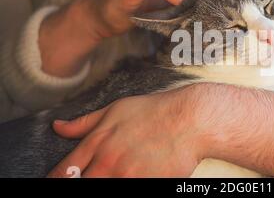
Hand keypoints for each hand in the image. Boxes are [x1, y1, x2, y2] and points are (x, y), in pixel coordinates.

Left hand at [49, 88, 200, 176]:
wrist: (190, 120)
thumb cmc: (155, 112)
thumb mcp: (116, 110)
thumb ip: (84, 122)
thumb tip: (57, 127)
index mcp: (98, 143)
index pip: (63, 172)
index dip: (57, 180)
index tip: (59, 181)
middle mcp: (108, 162)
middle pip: (80, 183)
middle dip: (81, 182)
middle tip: (92, 176)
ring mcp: (128, 176)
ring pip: (104, 188)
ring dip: (105, 183)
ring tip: (116, 174)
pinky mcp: (147, 184)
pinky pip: (130, 191)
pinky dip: (125, 186)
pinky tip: (133, 177)